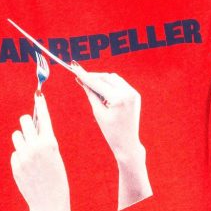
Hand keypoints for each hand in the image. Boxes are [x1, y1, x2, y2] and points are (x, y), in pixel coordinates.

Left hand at [11, 92, 70, 210]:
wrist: (50, 202)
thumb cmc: (56, 177)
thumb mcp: (55, 155)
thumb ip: (45, 140)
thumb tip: (35, 124)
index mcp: (50, 143)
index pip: (44, 117)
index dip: (41, 104)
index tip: (38, 94)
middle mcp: (36, 147)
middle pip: (24, 121)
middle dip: (27, 123)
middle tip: (30, 126)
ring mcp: (24, 156)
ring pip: (17, 136)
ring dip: (22, 139)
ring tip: (30, 151)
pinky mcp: (15, 165)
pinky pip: (15, 152)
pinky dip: (20, 156)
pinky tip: (28, 167)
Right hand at [71, 62, 151, 209]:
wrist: (127, 142)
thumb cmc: (111, 131)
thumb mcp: (98, 112)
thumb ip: (91, 94)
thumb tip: (83, 81)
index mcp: (119, 99)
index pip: (98, 83)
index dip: (86, 76)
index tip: (76, 68)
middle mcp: (128, 93)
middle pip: (107, 78)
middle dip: (94, 77)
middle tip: (81, 77)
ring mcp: (133, 93)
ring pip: (114, 79)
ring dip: (102, 80)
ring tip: (91, 86)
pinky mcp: (135, 95)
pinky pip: (120, 84)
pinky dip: (111, 84)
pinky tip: (102, 89)